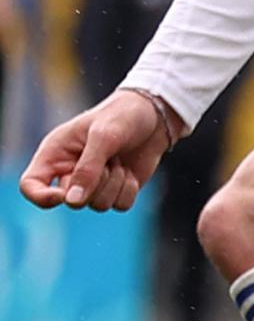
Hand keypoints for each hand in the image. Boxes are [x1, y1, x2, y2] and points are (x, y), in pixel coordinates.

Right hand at [18, 89, 181, 212]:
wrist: (157, 115)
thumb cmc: (123, 116)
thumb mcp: (104, 136)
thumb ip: (87, 169)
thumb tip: (72, 202)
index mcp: (55, 154)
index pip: (30, 185)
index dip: (41, 197)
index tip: (63, 196)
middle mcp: (69, 172)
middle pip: (73, 201)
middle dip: (96, 183)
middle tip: (109, 160)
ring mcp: (93, 183)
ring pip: (98, 205)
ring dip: (114, 183)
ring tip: (118, 161)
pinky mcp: (115, 189)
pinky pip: (120, 205)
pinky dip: (128, 190)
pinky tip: (130, 171)